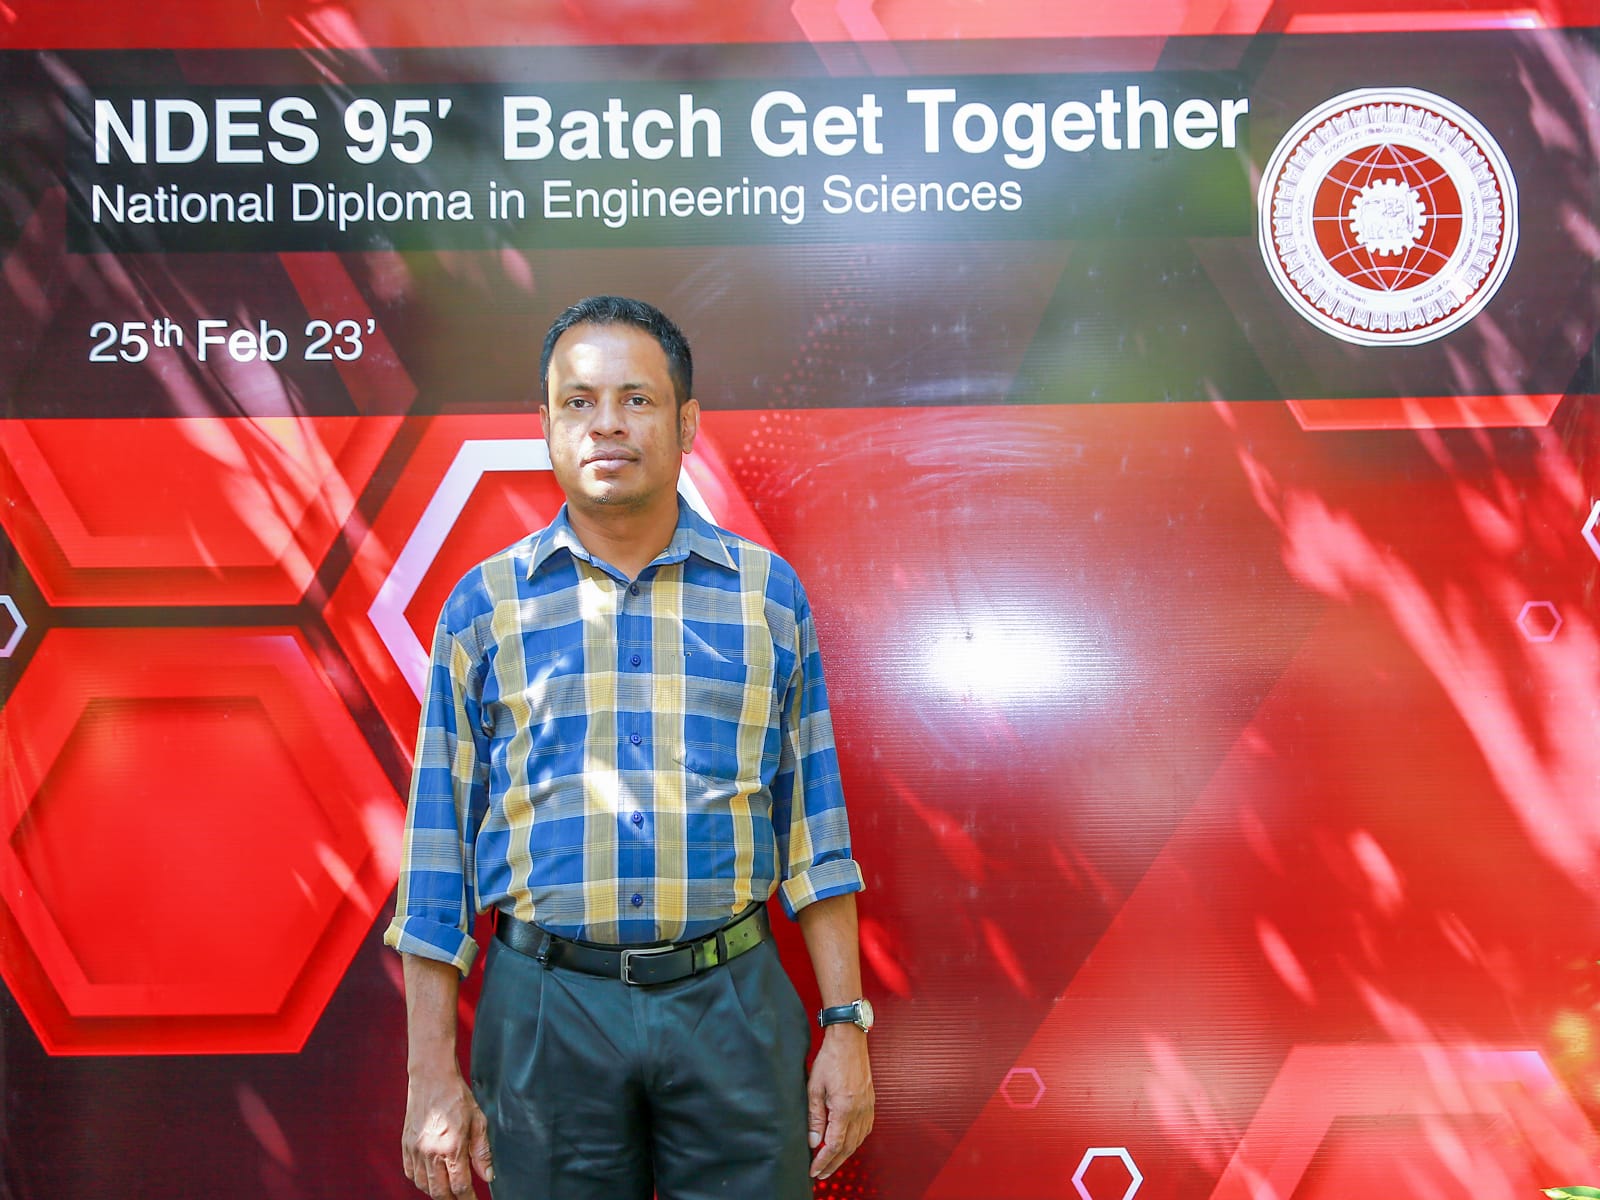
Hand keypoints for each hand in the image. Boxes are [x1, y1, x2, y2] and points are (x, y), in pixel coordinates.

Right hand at [401, 1066, 493, 1198]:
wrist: (431, 1079)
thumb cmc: (456, 1097)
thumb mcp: (478, 1121)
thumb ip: (482, 1152)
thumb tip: (487, 1176)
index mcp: (452, 1147)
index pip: (460, 1185)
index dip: (468, 1198)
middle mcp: (431, 1153)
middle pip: (439, 1192)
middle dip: (452, 1199)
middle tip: (461, 1198)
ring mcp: (415, 1150)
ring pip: (423, 1186)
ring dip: (436, 1192)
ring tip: (448, 1189)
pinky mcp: (406, 1146)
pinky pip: (410, 1173)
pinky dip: (420, 1181)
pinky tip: (430, 1178)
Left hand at [806, 1025, 874, 1178]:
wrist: (849, 1040)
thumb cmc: (830, 1059)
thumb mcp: (814, 1088)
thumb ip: (815, 1117)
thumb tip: (813, 1141)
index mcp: (844, 1109)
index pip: (833, 1145)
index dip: (823, 1161)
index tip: (814, 1170)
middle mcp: (859, 1111)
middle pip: (847, 1148)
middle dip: (833, 1164)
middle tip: (821, 1174)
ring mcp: (867, 1107)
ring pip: (857, 1141)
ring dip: (844, 1155)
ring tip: (831, 1163)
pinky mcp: (870, 1102)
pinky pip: (865, 1130)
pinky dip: (855, 1142)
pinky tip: (848, 1144)